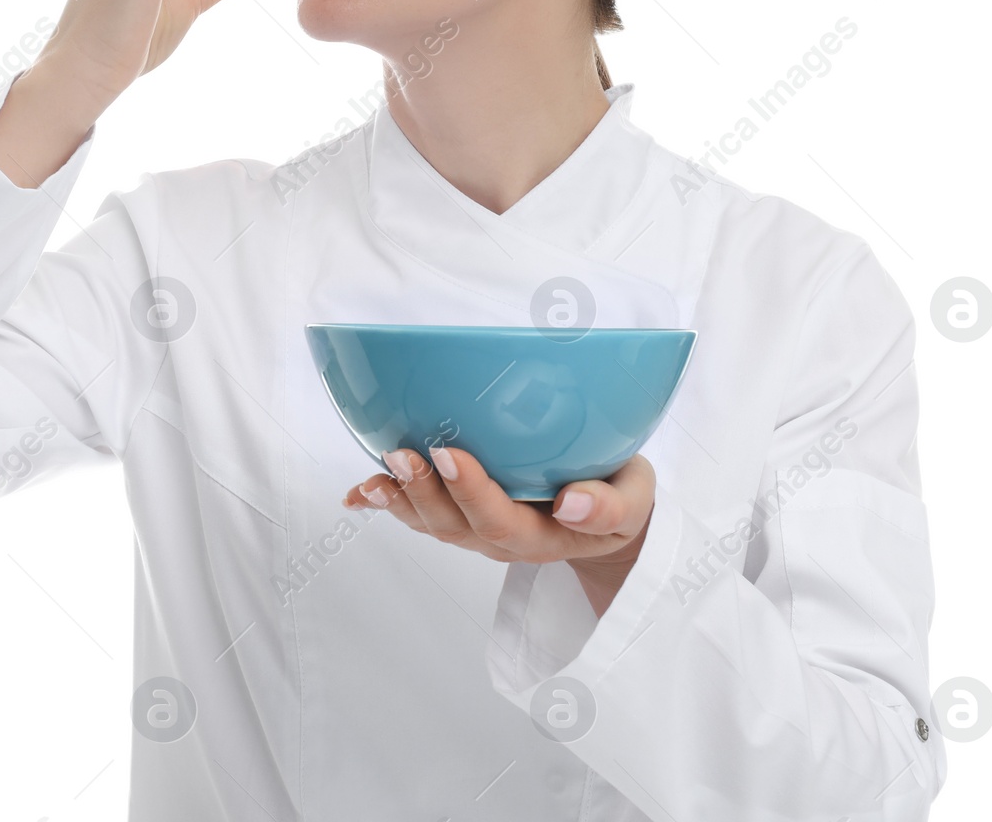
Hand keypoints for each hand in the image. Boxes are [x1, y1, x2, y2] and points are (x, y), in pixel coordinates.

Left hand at [344, 447, 655, 617]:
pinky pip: (420, 513)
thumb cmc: (619, 495)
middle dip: (424, 492)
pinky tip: (357, 493)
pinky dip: (387, 502)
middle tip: (403, 453)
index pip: (502, 523)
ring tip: (376, 474)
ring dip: (400, 498)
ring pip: (431, 522)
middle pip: (455, 526)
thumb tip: (571, 502)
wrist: (609, 512)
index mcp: (544, 537)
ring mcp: (477, 529)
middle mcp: (502, 539)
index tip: (450, 453)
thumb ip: (610, 506)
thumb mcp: (633, 501)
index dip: (471, 492)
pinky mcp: (462, 513)